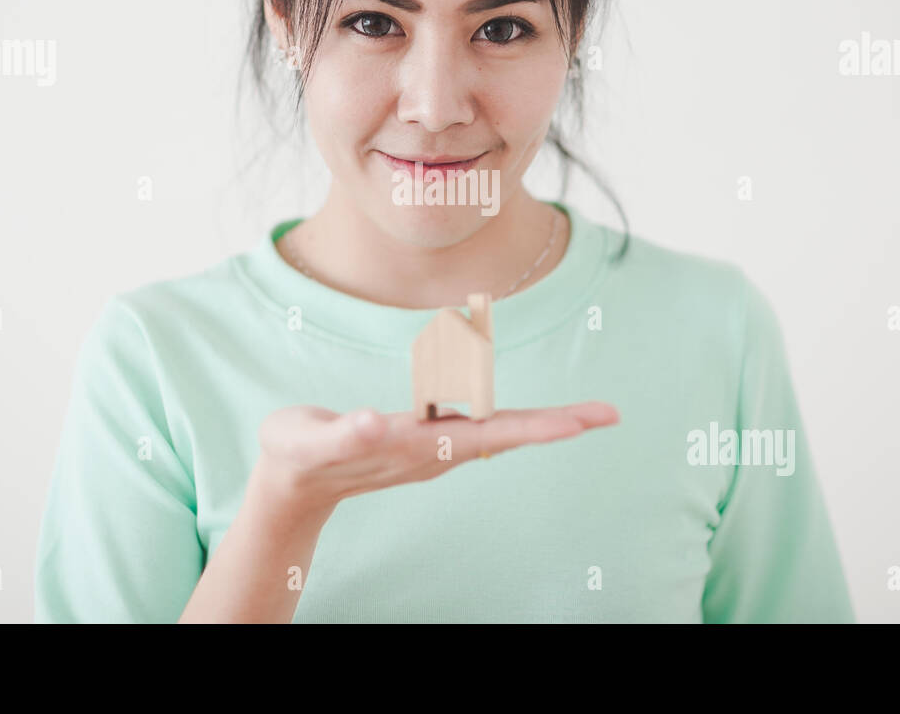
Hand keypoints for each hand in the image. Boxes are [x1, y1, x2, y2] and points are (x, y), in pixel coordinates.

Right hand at [255, 401, 619, 511]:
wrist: (291, 484)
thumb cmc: (297, 456)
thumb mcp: (309, 442)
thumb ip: (342, 433)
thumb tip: (375, 421)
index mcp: (416, 445)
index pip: (487, 435)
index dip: (532, 427)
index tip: (577, 424)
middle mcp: (434, 451)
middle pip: (507, 435)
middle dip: (557, 424)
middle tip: (609, 414)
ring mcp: (433, 449)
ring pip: (498, 433)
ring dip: (542, 423)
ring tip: (586, 416)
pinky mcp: (425, 442)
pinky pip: (479, 426)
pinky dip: (512, 417)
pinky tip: (532, 415)